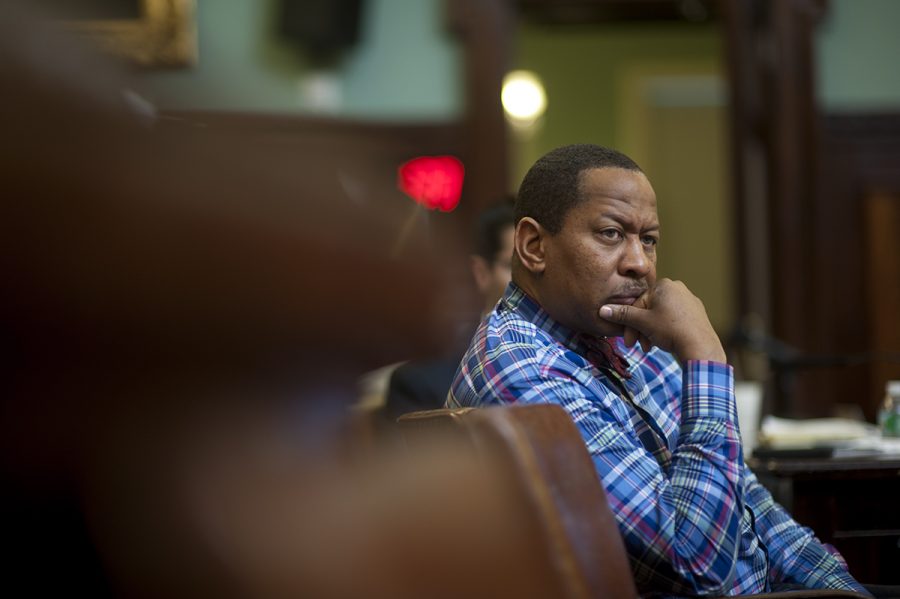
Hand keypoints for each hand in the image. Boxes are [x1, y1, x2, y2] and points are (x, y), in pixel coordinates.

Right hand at [598, 278, 725, 363]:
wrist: (699, 347)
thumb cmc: (670, 330)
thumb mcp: (642, 322)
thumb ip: (622, 315)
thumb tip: (602, 310)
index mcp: (664, 285)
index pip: (638, 303)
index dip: (630, 323)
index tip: (627, 340)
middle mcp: (678, 288)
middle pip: (650, 310)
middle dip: (641, 329)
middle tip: (637, 345)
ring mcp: (689, 301)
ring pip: (661, 315)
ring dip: (651, 332)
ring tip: (650, 347)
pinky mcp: (697, 314)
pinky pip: (675, 319)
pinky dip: (665, 330)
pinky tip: (664, 343)